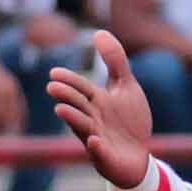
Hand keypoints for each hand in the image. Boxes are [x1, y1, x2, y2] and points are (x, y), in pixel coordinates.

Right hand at [0, 48, 22, 135]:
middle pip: (9, 116)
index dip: (18, 125)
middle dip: (7, 130)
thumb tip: (10, 114)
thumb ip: (9, 95)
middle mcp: (6, 91)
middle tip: (5, 143)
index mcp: (14, 89)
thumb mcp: (3, 81)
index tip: (17, 136)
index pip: (19, 112)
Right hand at [48, 29, 156, 189]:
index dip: (70, 81)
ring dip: (73, 119)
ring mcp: (97, 139)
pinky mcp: (106, 159)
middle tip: (53, 87)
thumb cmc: (129, 121)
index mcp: (95, 102)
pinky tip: (95, 141)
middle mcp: (92, 119)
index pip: (80, 88)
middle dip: (66, 97)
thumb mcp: (126, 87)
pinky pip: (100, 154)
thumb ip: (115, 62)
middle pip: (77, 106)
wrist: (138, 157)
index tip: (54, 73)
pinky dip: (97, 148)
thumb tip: (100, 31)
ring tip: (61, 109)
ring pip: (83, 128)